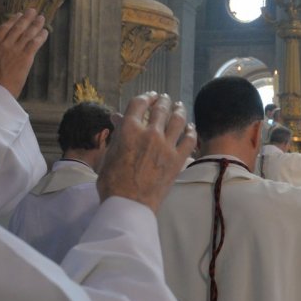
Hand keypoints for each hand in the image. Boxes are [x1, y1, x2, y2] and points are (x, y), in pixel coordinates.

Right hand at [0, 9, 48, 96]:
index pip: (4, 28)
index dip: (13, 20)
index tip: (18, 14)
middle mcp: (5, 45)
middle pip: (18, 28)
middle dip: (26, 18)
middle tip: (33, 10)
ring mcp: (15, 51)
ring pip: (28, 34)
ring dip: (36, 25)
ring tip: (42, 18)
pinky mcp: (25, 59)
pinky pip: (34, 44)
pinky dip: (40, 37)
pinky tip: (45, 32)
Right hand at [96, 93, 196, 212]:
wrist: (129, 204)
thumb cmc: (112, 182)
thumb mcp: (109, 154)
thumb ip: (117, 134)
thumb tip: (117, 118)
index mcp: (129, 129)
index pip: (139, 103)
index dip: (146, 97)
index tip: (150, 96)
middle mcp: (150, 133)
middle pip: (161, 109)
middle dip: (163, 101)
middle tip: (166, 99)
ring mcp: (166, 146)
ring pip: (178, 120)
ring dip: (179, 110)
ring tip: (179, 106)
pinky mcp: (178, 160)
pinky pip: (189, 140)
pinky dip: (191, 131)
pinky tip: (190, 128)